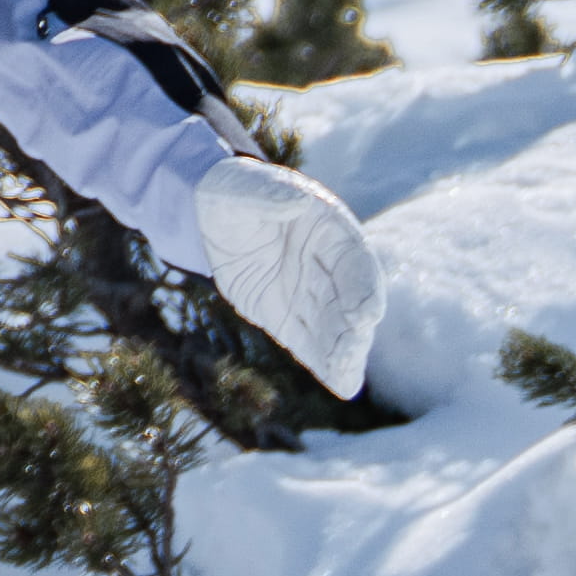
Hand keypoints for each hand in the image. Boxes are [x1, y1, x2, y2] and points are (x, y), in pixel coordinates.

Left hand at [191, 153, 383, 393]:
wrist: (209, 217)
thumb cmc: (234, 194)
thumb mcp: (242, 189)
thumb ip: (268, 196)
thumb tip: (296, 201)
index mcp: (329, 228)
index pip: (354, 261)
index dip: (362, 287)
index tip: (366, 313)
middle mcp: (329, 266)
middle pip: (350, 301)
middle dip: (354, 328)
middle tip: (351, 352)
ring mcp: (311, 295)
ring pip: (334, 328)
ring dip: (344, 353)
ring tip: (346, 379)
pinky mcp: (289, 319)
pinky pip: (310, 344)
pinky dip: (326, 364)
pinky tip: (341, 386)